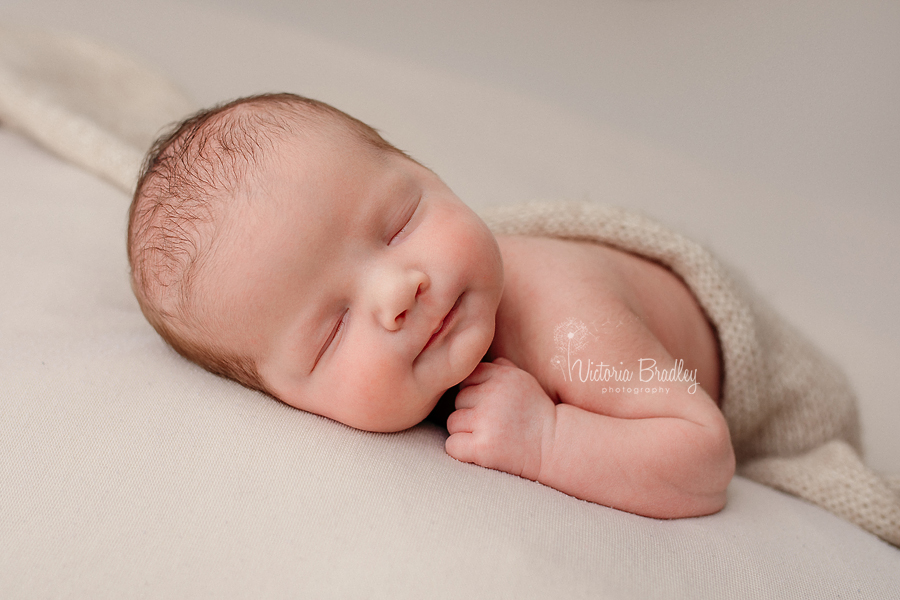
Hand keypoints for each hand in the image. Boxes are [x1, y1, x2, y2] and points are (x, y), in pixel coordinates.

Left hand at [445, 357, 555, 481]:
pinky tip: (480, 451)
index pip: (467, 379)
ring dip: (465, 432)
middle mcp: (494, 395)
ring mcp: (487, 421)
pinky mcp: (483, 447)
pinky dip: (461, 451)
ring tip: (489, 437)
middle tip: (492, 424)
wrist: (555, 446)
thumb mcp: (525, 382)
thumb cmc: (537, 414)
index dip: (474, 393)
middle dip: (470, 412)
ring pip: (453, 422)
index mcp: (503, 376)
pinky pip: (452, 445)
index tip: (489, 405)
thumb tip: (485, 359)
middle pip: (458, 400)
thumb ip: (503, 368)